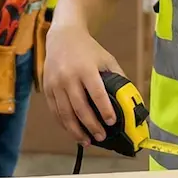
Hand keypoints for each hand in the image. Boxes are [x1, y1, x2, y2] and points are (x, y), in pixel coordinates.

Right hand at [43, 24, 123, 142]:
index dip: (105, 110)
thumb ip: (117, 77)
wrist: (62, 36)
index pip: (97, 94)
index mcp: (86, 69)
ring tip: (87, 141)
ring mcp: (56, 84)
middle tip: (101, 137)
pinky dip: (63, 124)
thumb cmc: (88, 49)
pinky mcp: (47, 89)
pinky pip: (55, 111)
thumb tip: (130, 99)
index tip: (111, 122)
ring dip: (76, 130)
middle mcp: (69, 77)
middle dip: (91, 126)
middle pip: (80, 108)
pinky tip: (73, 132)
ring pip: (65, 113)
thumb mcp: (106, 59)